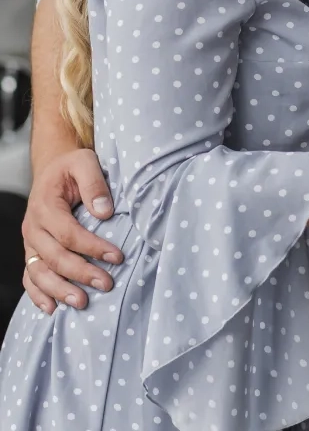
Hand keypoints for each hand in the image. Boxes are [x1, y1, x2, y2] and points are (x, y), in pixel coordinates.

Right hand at [22, 148, 122, 313]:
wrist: (53, 168)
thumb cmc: (72, 166)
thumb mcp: (85, 162)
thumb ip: (94, 184)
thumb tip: (105, 212)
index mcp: (45, 206)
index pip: (68, 233)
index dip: (92, 247)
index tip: (117, 256)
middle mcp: (33, 228)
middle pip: (55, 257)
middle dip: (81, 273)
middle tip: (106, 284)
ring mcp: (30, 243)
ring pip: (39, 273)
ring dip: (59, 290)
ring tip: (81, 302)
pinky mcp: (32, 252)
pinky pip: (29, 277)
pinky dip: (38, 295)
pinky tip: (52, 308)